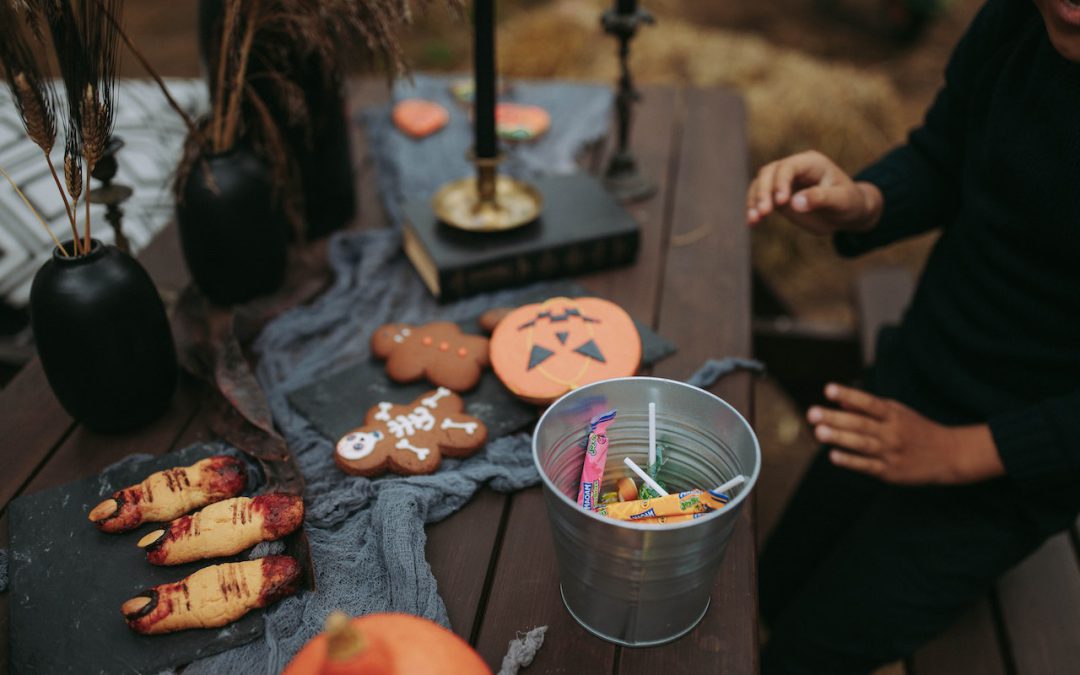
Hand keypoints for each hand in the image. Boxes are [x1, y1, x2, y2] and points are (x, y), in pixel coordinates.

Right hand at [746, 150, 882, 234]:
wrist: (847, 213)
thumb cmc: (849, 203)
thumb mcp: (842, 201)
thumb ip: (820, 199)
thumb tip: (794, 203)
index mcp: (811, 163)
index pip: (788, 167)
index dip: (780, 182)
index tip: (780, 202)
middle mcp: (794, 168)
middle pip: (769, 173)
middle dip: (763, 192)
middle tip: (764, 213)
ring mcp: (783, 182)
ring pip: (760, 184)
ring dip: (754, 201)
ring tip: (754, 220)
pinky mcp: (777, 196)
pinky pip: (760, 199)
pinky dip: (753, 209)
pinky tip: (751, 223)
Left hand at [807, 383, 1004, 484]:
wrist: (948, 455)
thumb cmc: (915, 429)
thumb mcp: (897, 413)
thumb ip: (868, 409)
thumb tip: (840, 402)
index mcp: (894, 414)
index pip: (869, 402)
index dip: (849, 395)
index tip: (828, 389)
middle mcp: (892, 432)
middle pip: (861, 424)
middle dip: (835, 419)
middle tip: (812, 413)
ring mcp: (891, 452)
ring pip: (862, 444)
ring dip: (840, 438)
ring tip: (819, 432)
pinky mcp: (890, 472)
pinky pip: (867, 465)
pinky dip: (851, 461)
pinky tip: (834, 456)